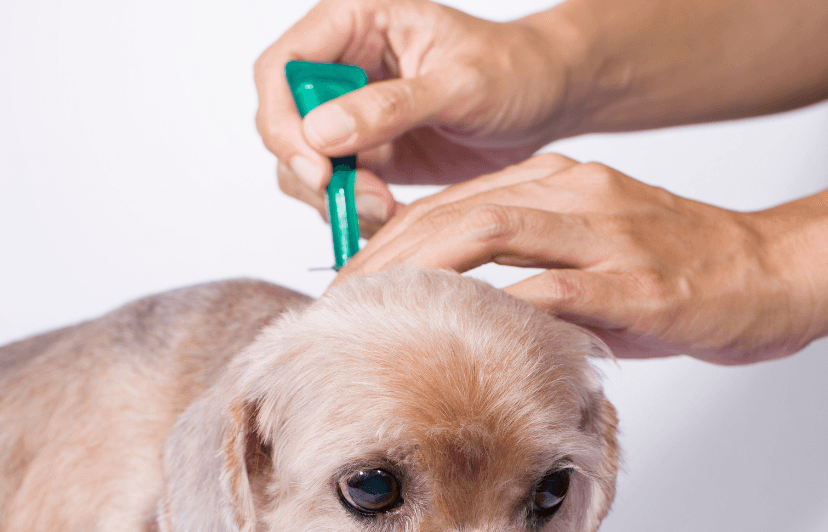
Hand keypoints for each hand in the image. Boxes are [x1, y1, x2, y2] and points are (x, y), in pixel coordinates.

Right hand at [255, 0, 577, 233]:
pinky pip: (333, 188)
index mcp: (354, 21)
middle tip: (367, 198)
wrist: (545, 99)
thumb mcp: (460, 84)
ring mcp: (348, 112)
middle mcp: (341, 64)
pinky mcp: (365, 152)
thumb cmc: (513, 69)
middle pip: (281, 122)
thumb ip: (390, 106)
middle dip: (311, 170)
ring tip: (386, 208)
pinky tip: (391, 214)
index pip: (282, 69)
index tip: (319, 169)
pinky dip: (351, 209)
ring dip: (333, 197)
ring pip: (300, 163)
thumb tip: (320, 133)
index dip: (284, 122)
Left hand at [337, 153, 821, 364]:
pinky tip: (460, 333)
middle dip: (387, 256)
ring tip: (378, 311)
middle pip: (456, 212)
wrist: (781, 271)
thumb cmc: (687, 271)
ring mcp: (606, 232)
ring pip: (491, 232)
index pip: (455, 203)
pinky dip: (500, 307)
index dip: (392, 241)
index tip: (352, 283)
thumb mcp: (598, 259)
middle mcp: (576, 193)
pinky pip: (554, 288)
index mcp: (561, 184)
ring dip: (423, 271)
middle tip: (342, 302)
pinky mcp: (637, 280)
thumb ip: (534, 274)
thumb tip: (471, 316)